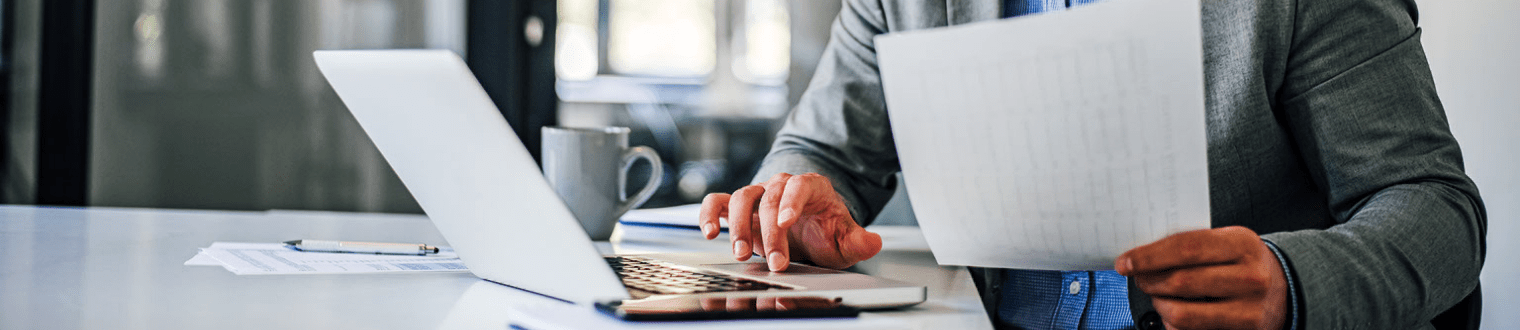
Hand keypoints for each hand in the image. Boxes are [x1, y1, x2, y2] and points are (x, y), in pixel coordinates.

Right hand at [698, 173, 881, 271]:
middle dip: (770, 233)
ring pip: (741, 197)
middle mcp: (781, 186)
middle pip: (770, 197)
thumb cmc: (824, 230)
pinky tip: (710, 233)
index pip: (799, 185)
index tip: (786, 222)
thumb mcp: (844, 238)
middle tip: (775, 262)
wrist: (808, 229)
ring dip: (737, 225)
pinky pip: (718, 202)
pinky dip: (710, 214)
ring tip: (740, 254)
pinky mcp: (738, 207)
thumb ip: (858, 240)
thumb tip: (873, 241)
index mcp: (810, 187)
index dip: (791, 201)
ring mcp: (758, 194)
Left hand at [1115, 226, 1287, 329]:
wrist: (1284, 289)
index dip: (1149, 256)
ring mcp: (1249, 310)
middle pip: (1180, 282)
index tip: (1125, 262)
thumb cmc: (1243, 263)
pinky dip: (1172, 324)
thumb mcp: (1227, 242)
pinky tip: (1174, 313)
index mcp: (1242, 244)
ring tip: (1157, 296)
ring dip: (1159, 305)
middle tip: (1139, 278)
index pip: (1186, 248)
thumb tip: (1141, 254)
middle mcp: (1250, 277)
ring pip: (1182, 313)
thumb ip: (1192, 245)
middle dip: (1149, 281)